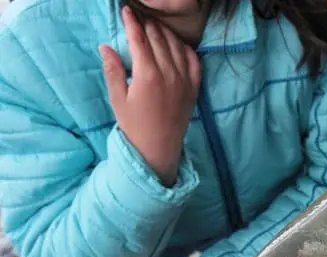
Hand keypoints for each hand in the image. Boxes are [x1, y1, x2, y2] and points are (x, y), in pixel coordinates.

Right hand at [99, 6, 201, 186]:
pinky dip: (185, 48)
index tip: (126, 11)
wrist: (158, 148)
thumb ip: (113, 70)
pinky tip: (176, 44)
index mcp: (148, 75)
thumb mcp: (117, 98)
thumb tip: (105, 46)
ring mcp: (185, 80)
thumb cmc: (134, 125)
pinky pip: (194, 60)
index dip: (132, 23)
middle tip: (140, 18)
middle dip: (148, 25)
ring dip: (166, 33)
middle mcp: (170, 74)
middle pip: (159, 39)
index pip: (139, 39)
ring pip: (177, 46)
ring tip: (155, 28)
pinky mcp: (195, 87)